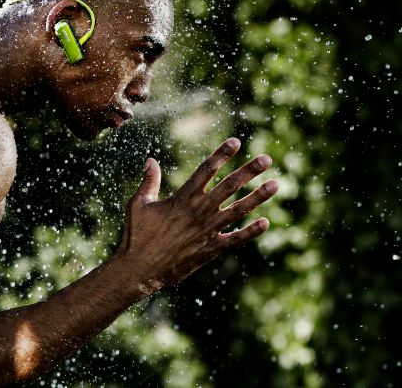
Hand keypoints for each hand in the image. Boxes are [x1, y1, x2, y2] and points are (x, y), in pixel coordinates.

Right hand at [118, 137, 278, 292]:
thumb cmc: (136, 236)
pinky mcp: (210, 249)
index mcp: (182, 198)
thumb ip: (148, 181)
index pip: (206, 170)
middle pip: (229, 186)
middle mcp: (198, 211)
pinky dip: (251, 232)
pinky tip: (266, 223)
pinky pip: (235, 239)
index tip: (235, 142)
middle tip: (267, 159)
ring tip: (275, 185)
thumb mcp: (138, 204)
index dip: (221, 154)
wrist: (140, 269)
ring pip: (238, 210)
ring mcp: (207, 230)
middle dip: (249, 171)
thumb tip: (151, 160)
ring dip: (258, 197)